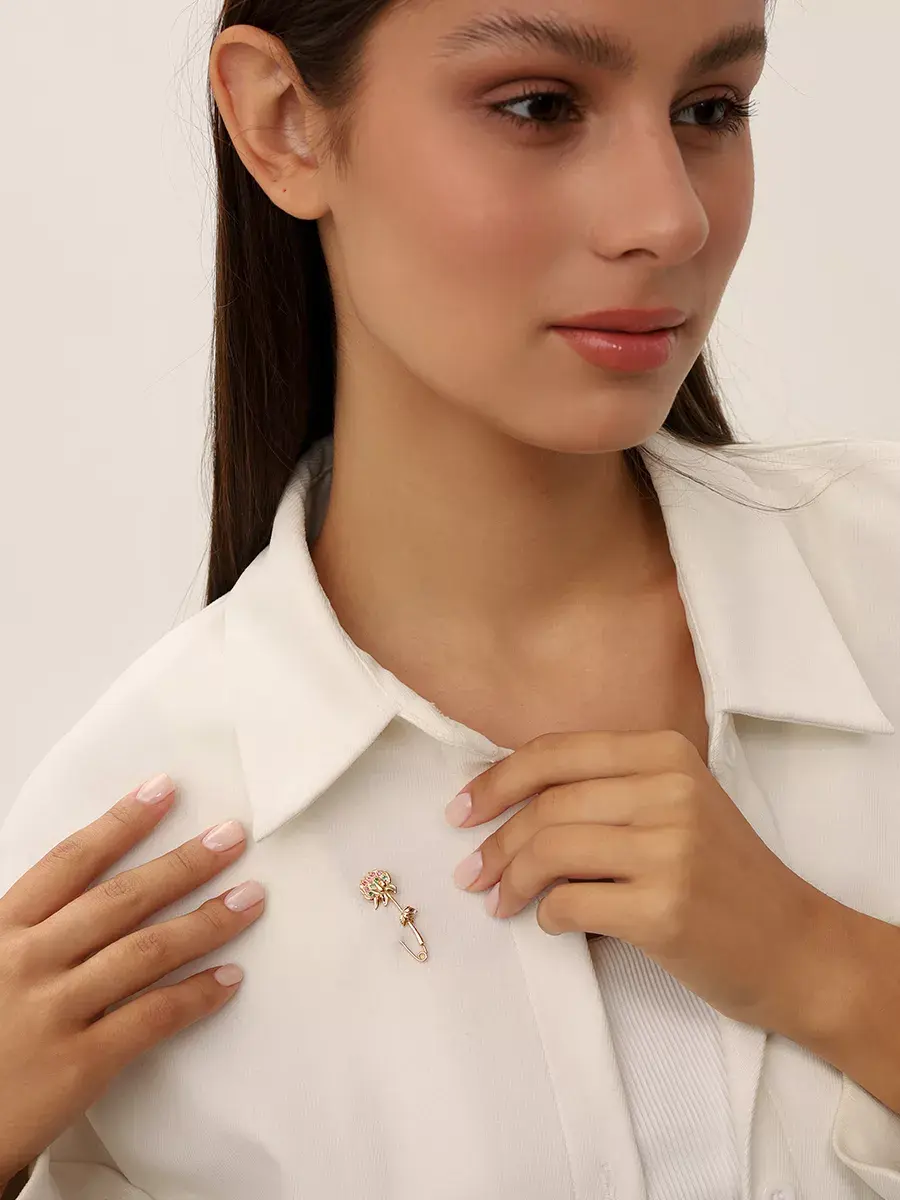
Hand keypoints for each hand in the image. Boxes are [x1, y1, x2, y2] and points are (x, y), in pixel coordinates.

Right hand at [0, 777, 265, 1182]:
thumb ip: (31, 927)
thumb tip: (92, 884)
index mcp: (2, 930)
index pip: (71, 861)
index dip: (121, 822)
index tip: (164, 790)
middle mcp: (29, 962)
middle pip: (121, 899)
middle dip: (183, 863)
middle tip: (232, 837)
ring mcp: (54, 1012)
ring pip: (146, 952)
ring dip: (206, 921)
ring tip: (250, 899)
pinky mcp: (78, 1063)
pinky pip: (151, 1018)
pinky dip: (195, 996)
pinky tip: (229, 978)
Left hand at [446, 730, 840, 1037]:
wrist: (797, 948)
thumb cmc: (724, 877)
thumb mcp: (677, 807)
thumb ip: (607, 791)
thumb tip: (502, 803)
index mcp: (665, 752)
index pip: (555, 754)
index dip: (495, 781)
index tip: (460, 811)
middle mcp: (668, 790)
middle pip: (546, 806)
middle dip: (494, 843)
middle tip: (470, 875)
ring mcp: (670, 849)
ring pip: (550, 851)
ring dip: (510, 882)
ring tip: (498, 903)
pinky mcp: (666, 908)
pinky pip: (570, 905)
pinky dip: (546, 916)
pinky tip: (549, 922)